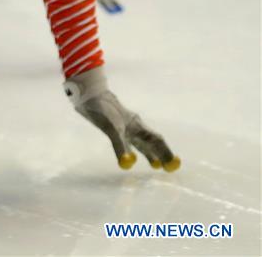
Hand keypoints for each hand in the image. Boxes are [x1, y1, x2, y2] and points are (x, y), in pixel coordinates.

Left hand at [64, 67, 180, 170]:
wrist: (88, 94)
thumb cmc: (102, 109)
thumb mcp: (111, 129)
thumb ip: (120, 146)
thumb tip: (129, 163)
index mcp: (137, 126)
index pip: (156, 140)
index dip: (166, 152)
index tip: (174, 164)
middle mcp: (133, 127)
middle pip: (151, 142)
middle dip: (161, 154)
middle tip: (168, 168)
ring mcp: (124, 126)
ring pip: (141, 142)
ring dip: (149, 153)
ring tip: (156, 165)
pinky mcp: (113, 126)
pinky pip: (127, 141)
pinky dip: (132, 150)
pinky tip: (131, 154)